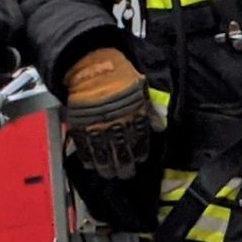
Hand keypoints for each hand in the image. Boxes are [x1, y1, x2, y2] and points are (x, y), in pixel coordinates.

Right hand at [64, 47, 152, 178]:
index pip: (139, 144)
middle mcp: (117, 126)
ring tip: (108, 173)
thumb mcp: (142, 92)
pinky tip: (91, 164)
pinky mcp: (80, 126)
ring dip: (106, 167)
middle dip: (124, 168)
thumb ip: (150, 112)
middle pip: (122, 155)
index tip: (138, 160)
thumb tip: (160, 128)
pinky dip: (87, 158)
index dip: (139, 155)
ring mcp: (97, 128)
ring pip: (103, 156)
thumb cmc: (120, 76)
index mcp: (134, 118)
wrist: (93, 67)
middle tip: (124, 174)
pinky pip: (84, 148)